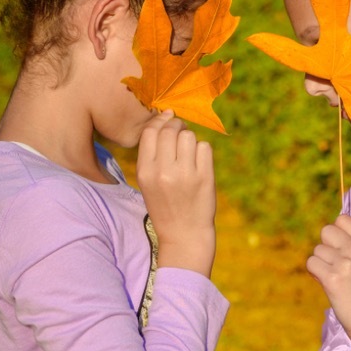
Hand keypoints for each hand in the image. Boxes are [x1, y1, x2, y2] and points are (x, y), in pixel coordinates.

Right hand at [136, 111, 216, 276]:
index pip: (150, 132)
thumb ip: (153, 153)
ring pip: (189, 136)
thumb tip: (166, 117)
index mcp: (145, 171)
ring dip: (190, 139)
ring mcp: (185, 174)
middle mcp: (163, 171)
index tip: (167, 120)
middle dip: (177, 126)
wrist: (184, 234)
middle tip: (181, 133)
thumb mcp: (148, 182)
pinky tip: (199, 163)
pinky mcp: (205, 177)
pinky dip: (203, 151)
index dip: (160, 121)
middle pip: (170, 130)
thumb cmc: (165, 204)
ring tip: (189, 153)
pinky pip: (205, 147)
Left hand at [306, 214, 350, 350]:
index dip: (337, 234)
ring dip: (321, 264)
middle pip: (326, 231)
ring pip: (317, 250)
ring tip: (336, 279)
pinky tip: (328, 285)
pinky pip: (311, 264)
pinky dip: (315, 275)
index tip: (342, 250)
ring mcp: (346, 263)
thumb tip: (328, 236)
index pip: (342, 219)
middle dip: (327, 247)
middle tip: (336, 266)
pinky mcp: (333, 279)